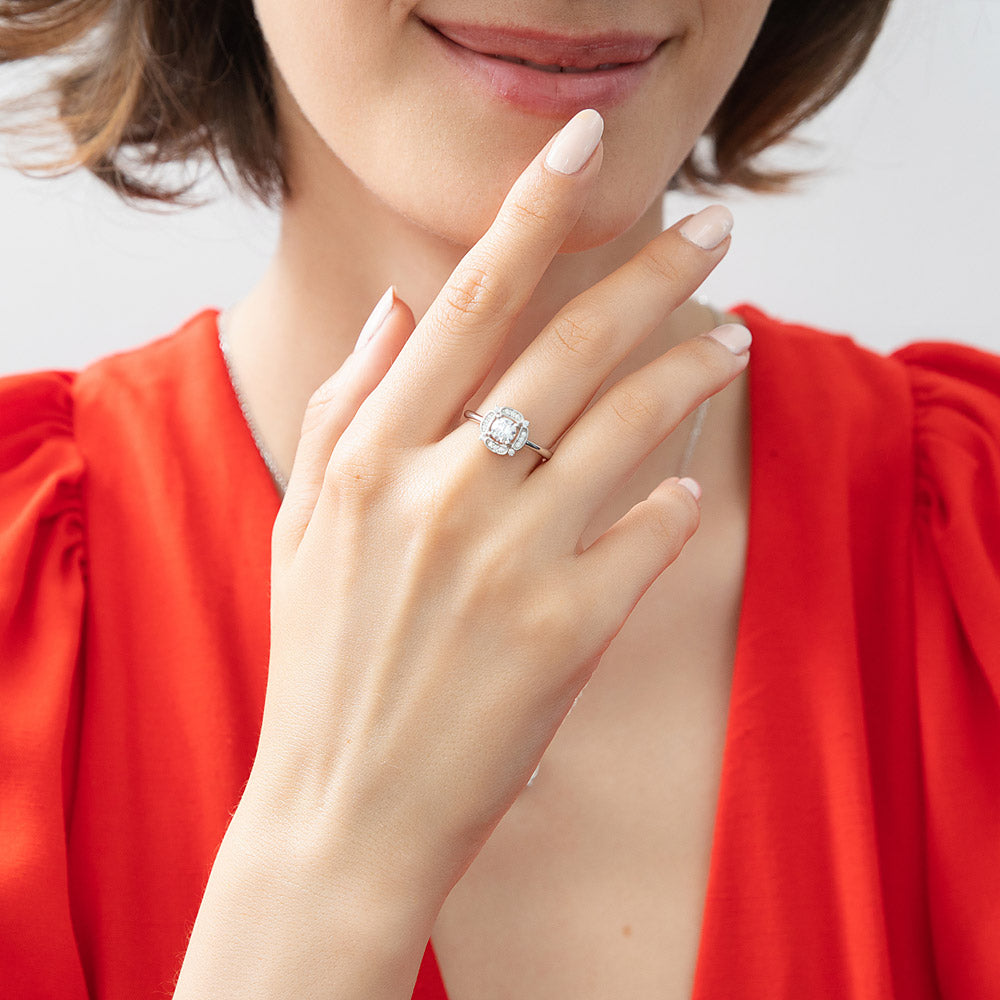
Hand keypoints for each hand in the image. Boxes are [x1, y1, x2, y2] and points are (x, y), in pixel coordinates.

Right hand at [251, 109, 746, 930]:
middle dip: (654, 271)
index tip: (586, 147)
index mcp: (372, 454)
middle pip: (571, 343)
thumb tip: (396, 309)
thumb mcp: (303, 524)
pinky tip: (686, 488)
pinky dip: (676, 501)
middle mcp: (440, 490)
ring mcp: (506, 561)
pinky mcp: (564, 633)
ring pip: (630, 425)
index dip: (535, 208)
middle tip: (713, 229)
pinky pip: (648, 536)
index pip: (472, 298)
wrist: (342, 811)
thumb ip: (345, 407)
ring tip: (733, 338)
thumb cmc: (323, 664)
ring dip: (695, 369)